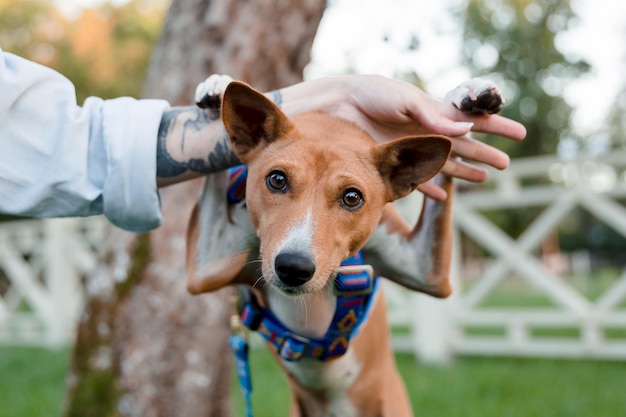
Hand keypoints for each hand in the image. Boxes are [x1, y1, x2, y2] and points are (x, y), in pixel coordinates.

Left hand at [280, 75, 525, 200]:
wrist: (339, 107)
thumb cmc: (373, 96)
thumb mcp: (405, 101)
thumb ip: (433, 116)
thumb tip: (464, 130)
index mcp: (434, 112)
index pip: (472, 120)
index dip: (496, 127)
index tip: (519, 134)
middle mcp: (426, 132)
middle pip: (464, 145)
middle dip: (486, 153)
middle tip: (507, 163)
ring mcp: (411, 149)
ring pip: (446, 163)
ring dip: (466, 171)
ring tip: (485, 178)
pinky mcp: (394, 164)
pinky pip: (418, 178)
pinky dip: (431, 186)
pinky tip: (443, 195)